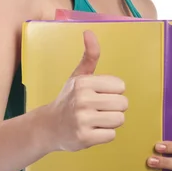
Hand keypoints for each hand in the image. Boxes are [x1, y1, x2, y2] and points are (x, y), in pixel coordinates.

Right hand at [45, 30, 127, 151]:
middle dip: (115, 108)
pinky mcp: (84, 138)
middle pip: (123, 104)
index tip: (99, 95)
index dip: (113, 92)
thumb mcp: (78, 76)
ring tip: (96, 120)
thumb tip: (89, 32)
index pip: (121, 86)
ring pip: (119, 119)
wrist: (48, 127)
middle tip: (99, 109)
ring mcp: (82, 120)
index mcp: (84, 82)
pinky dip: (105, 135)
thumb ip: (90, 55)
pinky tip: (92, 131)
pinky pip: (111, 135)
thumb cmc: (69, 99)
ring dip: (111, 122)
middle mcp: (82, 99)